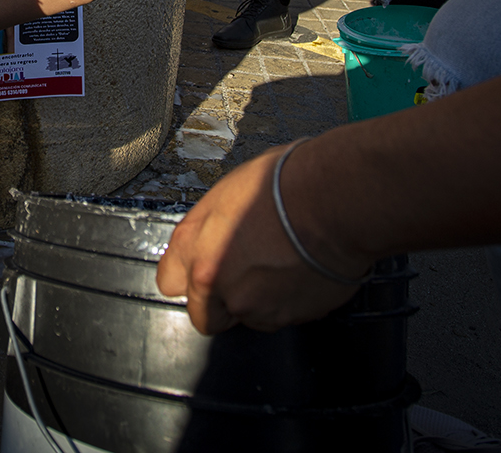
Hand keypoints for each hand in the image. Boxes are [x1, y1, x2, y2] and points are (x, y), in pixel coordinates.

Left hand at [156, 145, 362, 333]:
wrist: (331, 201)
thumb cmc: (285, 183)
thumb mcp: (227, 192)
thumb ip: (209, 227)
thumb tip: (211, 236)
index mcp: (194, 247)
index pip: (169, 282)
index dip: (187, 278)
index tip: (199, 273)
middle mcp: (215, 282)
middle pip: (204, 315)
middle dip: (220, 302)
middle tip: (244, 275)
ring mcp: (251, 304)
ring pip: (246, 316)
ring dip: (258, 299)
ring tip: (280, 266)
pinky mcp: (286, 317)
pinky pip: (281, 317)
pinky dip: (288, 302)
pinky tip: (299, 273)